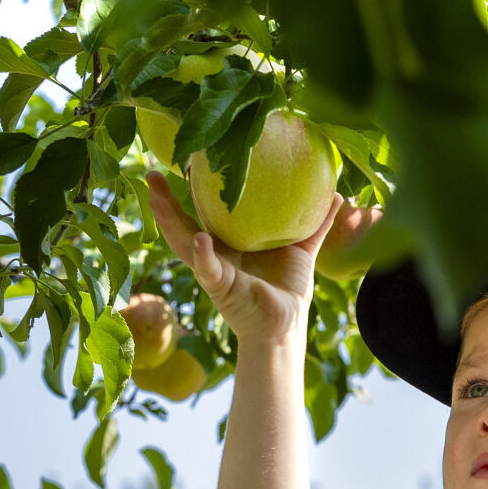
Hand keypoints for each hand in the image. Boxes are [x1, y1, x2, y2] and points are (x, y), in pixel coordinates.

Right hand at [145, 171, 341, 344]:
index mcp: (228, 243)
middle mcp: (214, 254)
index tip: (180, 162)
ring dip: (169, 222)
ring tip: (157, 199)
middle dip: (164, 202)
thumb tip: (337, 194)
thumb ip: (316, 223)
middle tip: (150, 174)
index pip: (202, 211)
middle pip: (182, 224)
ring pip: (184, 244)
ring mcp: (213, 271)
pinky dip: (203, 255)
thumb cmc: (288, 288)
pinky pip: (209, 270)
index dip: (188, 189)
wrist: (287, 326)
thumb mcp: (302, 249)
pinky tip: (200, 239)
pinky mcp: (222, 289)